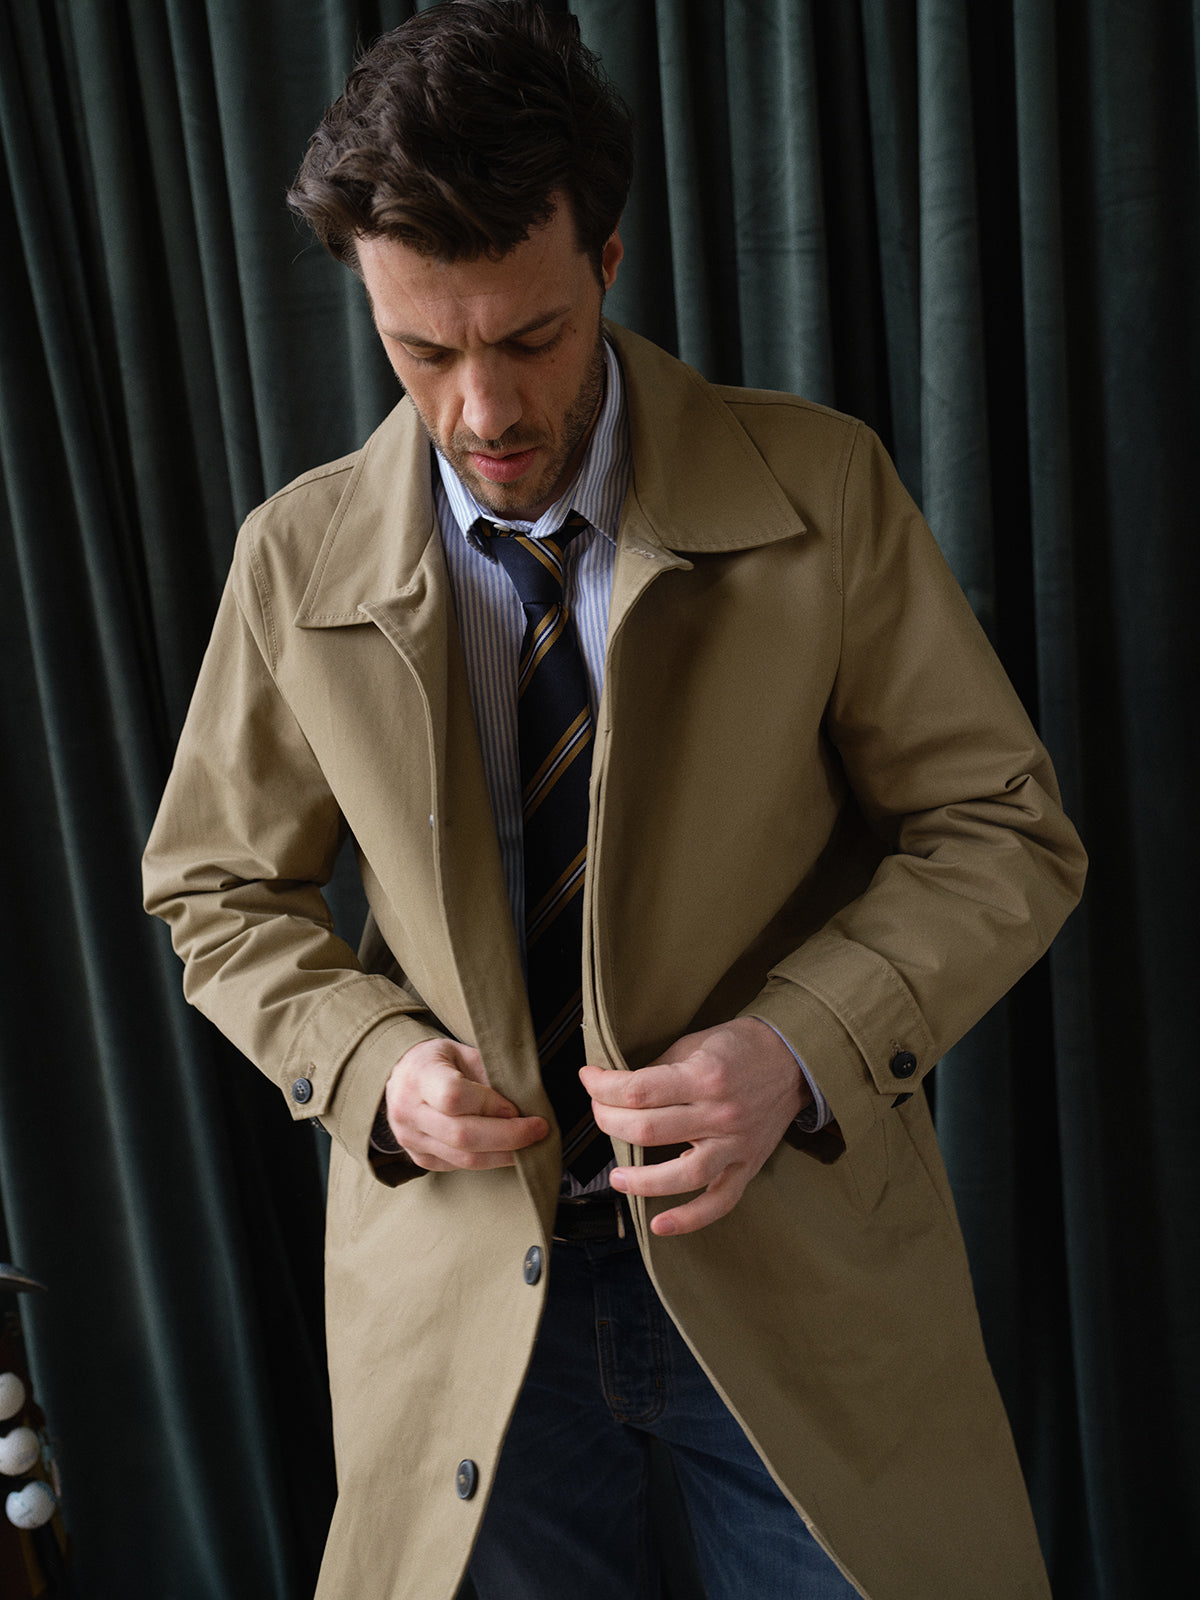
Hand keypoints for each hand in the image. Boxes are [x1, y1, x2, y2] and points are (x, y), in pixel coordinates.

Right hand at [382, 1038, 547, 1170]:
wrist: (401, 1076)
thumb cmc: (438, 1061)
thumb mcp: (463, 1052)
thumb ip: (488, 1075)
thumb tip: (524, 1102)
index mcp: (419, 1076)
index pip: (453, 1096)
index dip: (490, 1105)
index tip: (515, 1107)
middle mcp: (408, 1111)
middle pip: (462, 1135)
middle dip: (508, 1136)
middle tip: (538, 1130)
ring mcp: (411, 1139)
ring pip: (464, 1158)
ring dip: (503, 1154)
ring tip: (529, 1144)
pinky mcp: (419, 1158)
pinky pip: (459, 1165)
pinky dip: (488, 1159)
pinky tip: (506, 1150)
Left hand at [579, 1018, 809, 1236]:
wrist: (793, 1059)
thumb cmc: (740, 1048)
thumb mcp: (694, 1043)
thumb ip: (658, 1069)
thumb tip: (616, 1089)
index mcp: (703, 1076)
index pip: (638, 1090)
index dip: (602, 1086)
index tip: (588, 1079)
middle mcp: (719, 1113)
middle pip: (649, 1129)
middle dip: (609, 1122)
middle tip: (598, 1114)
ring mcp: (735, 1144)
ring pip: (681, 1175)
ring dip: (640, 1180)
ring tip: (616, 1176)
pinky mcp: (747, 1166)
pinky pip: (719, 1201)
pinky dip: (689, 1219)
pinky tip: (660, 1223)